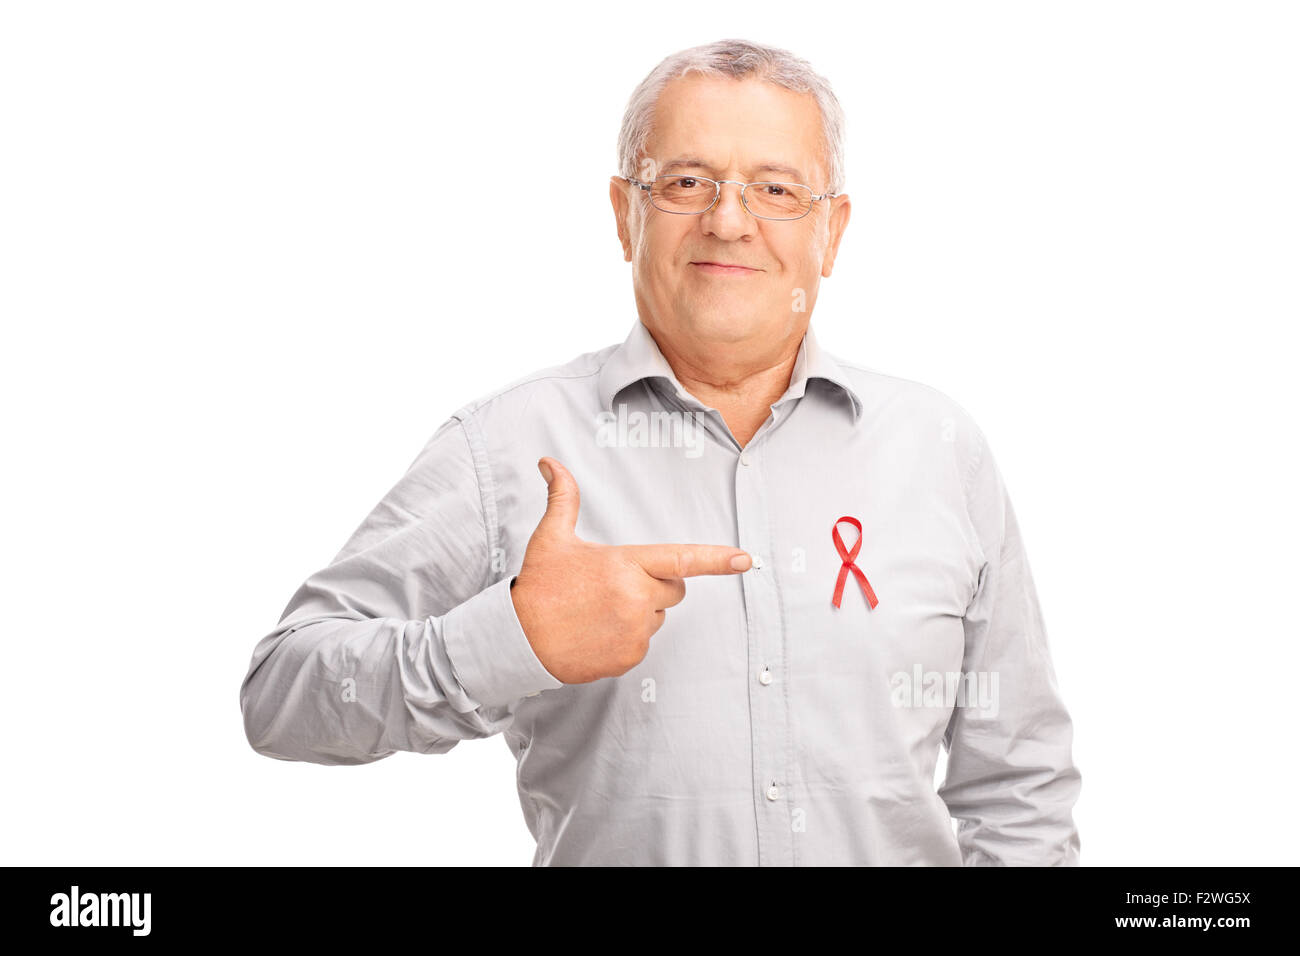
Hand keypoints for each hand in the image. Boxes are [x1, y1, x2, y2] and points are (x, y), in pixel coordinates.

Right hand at [510, 456, 751, 683]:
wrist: (518, 640)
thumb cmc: (538, 586)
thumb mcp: (551, 538)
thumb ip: (563, 498)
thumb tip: (549, 463)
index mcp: (625, 564)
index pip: (681, 559)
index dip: (717, 559)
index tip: (745, 560)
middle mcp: (636, 597)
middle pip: (673, 590)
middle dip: (654, 586)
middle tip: (612, 587)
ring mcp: (635, 631)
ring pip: (658, 617)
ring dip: (639, 613)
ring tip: (598, 611)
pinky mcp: (629, 658)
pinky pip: (644, 643)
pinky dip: (626, 639)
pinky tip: (596, 633)